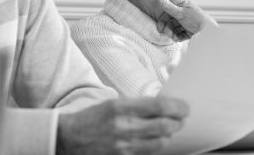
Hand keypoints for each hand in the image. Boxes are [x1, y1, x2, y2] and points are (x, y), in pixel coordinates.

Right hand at [56, 96, 188, 154]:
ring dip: (168, 135)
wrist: (68, 139)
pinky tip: (155, 140)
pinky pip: (148, 154)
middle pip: (163, 126)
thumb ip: (138, 106)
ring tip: (169, 129)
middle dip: (177, 122)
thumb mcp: (113, 103)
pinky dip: (155, 146)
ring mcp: (123, 147)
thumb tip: (164, 106)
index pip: (158, 106)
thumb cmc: (92, 118)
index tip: (184, 107)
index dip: (176, 107)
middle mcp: (122, 127)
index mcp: (120, 107)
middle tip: (181, 118)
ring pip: (159, 143)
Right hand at [156, 0, 217, 41]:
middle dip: (167, 28)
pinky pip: (180, 34)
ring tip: (172, 37)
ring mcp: (186, 23)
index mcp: (182, 6)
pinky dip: (177, 36)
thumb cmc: (196, 18)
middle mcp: (183, 14)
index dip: (163, 19)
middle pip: (170, 21)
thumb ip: (169, 7)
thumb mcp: (181, 13)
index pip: (168, 12)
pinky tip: (177, 39)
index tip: (160, 26)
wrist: (208, 31)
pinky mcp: (189, 31)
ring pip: (174, 28)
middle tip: (165, 33)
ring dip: (172, 33)